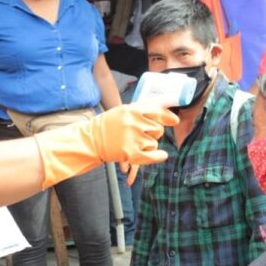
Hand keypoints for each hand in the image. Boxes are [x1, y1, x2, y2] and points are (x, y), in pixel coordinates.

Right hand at [34, 103, 177, 188]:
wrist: (91, 140)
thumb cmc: (109, 124)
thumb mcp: (124, 110)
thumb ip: (143, 109)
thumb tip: (167, 110)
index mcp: (132, 109)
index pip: (157, 111)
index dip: (168, 116)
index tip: (174, 121)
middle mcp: (134, 123)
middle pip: (158, 129)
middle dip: (153, 132)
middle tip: (141, 133)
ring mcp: (133, 139)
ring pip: (154, 142)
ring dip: (148, 144)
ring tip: (133, 142)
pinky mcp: (131, 154)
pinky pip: (153, 155)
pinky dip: (158, 156)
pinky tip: (162, 156)